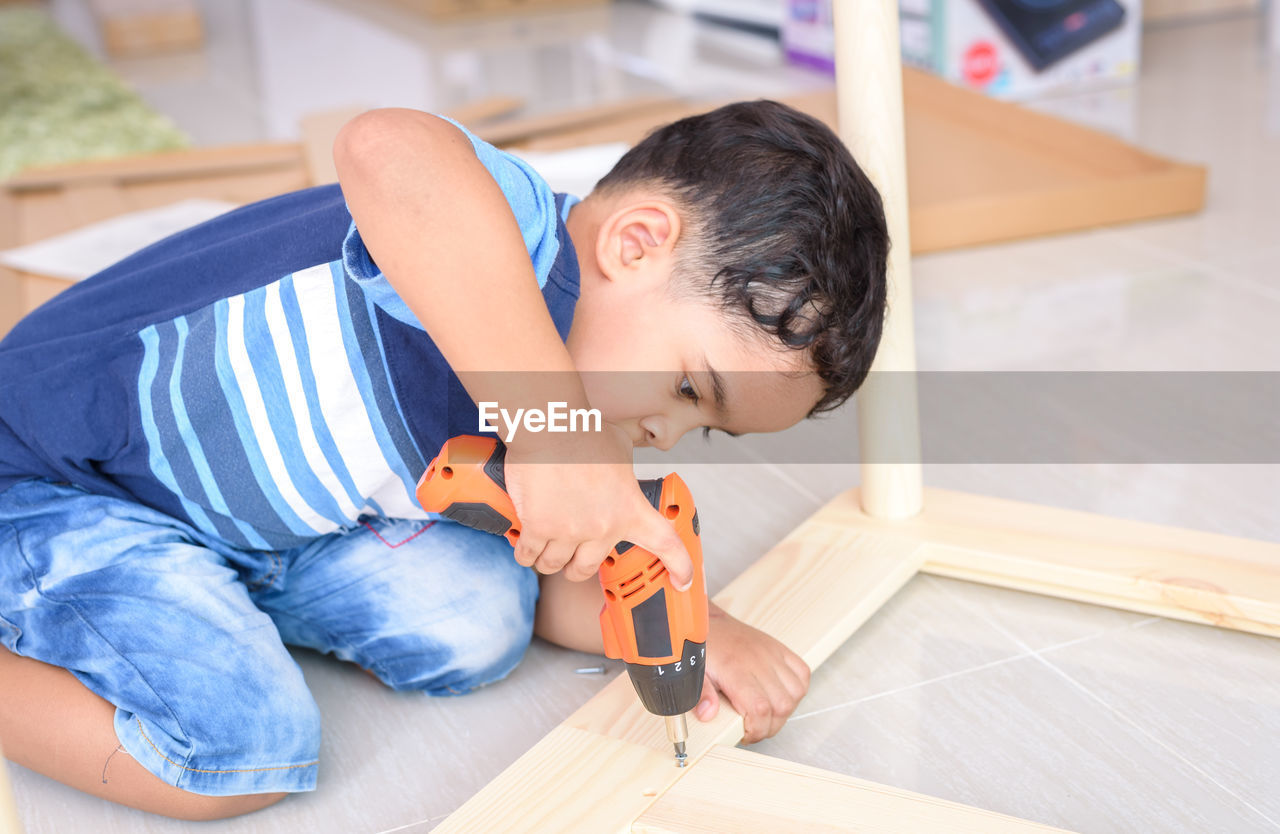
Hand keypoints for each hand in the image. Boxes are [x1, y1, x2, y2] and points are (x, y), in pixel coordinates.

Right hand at [502, 423, 694, 588]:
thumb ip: (623, 474)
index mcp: (629, 509)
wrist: (551, 426)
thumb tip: (619, 475)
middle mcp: (602, 527)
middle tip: (570, 556)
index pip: (665, 544)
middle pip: (585, 569)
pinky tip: (525, 546)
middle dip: (575, 567)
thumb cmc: (582, 433)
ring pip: (553, 565)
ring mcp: (569, 531)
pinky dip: (525, 553)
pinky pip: (527, 555)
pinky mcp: (539, 528)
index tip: (681, 581)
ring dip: (547, 559)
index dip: (678, 567)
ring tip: (544, 547)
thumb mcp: (620, 451)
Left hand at [695, 604, 809, 742]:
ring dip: (785, 710)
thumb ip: (700, 694)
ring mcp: (772, 654)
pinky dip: (797, 689)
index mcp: (735, 669)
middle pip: (781, 705)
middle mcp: (758, 661)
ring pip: (796, 692)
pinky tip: (781, 695)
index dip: (757, 730)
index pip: (760, 709)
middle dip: (770, 726)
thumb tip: (707, 713)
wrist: (708, 622)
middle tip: (755, 728)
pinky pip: (802, 672)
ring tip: (767, 714)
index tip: (746, 734)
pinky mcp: (779, 649)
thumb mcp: (692, 671)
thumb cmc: (702, 647)